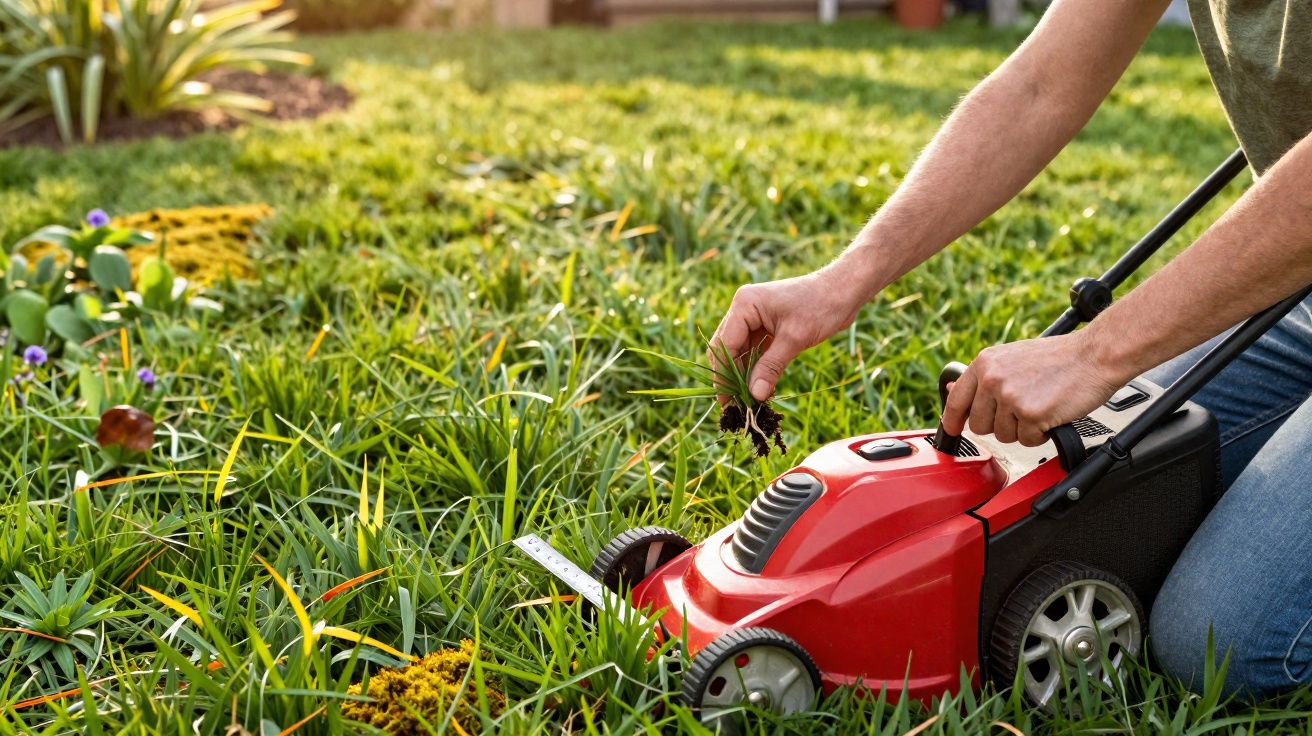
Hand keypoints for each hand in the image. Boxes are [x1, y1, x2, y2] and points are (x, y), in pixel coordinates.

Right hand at [709, 268, 867, 401]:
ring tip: (747, 401)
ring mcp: (754, 318)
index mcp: (744, 305)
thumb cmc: (820, 306)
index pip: (725, 345)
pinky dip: (756, 369)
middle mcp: (744, 309)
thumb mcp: (794, 339)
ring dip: (743, 375)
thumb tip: (755, 395)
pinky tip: (759, 388)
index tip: (726, 400)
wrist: (844, 291)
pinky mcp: (766, 327)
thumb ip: (771, 367)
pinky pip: (754, 351)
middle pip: (727, 349)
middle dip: (730, 376)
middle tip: (733, 405)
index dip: (723, 375)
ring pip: (740, 352)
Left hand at [941, 332, 1124, 445]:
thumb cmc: (1059, 358)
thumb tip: (951, 389)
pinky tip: (1050, 414)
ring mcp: (1011, 397)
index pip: (956, 400)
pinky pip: (1027, 441)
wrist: (1095, 355)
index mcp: (985, 363)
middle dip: (1000, 425)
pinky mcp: (1031, 414)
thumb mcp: (1011, 358)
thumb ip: (983, 377)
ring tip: (1040, 406)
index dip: (952, 420)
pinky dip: (1041, 435)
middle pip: (979, 425)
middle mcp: (993, 379)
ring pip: (1003, 436)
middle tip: (1022, 411)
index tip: (951, 430)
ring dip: (1023, 429)